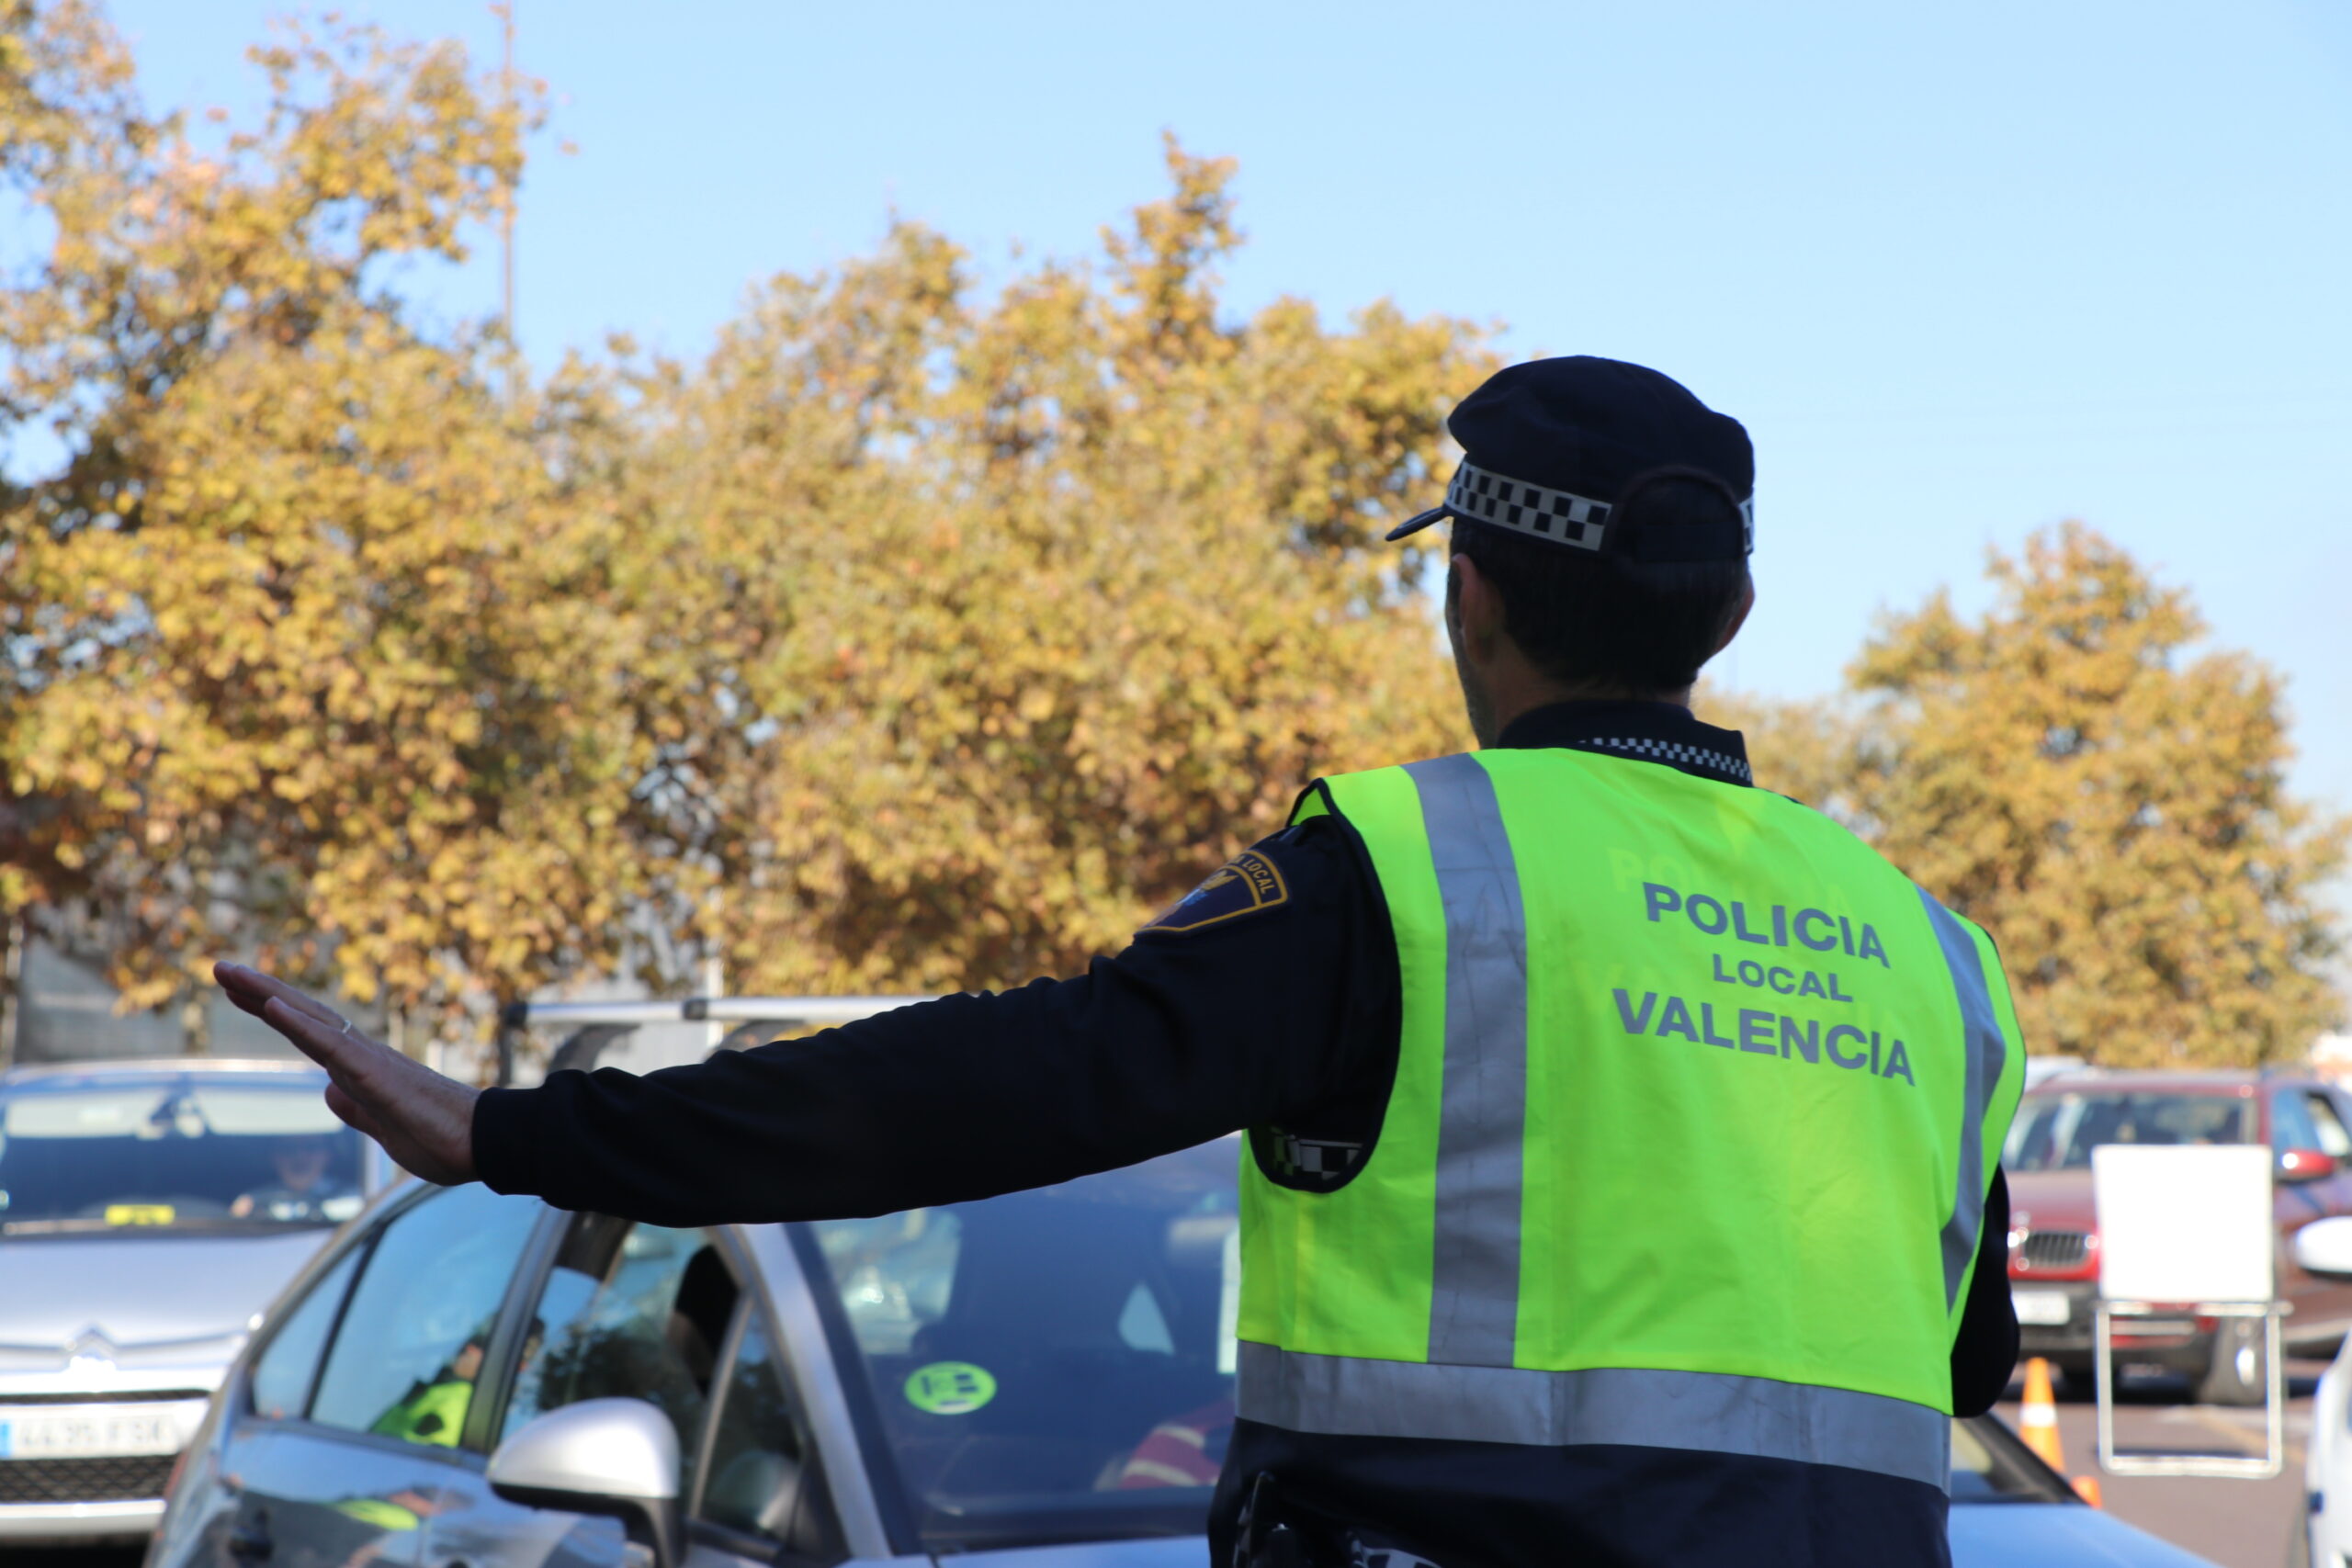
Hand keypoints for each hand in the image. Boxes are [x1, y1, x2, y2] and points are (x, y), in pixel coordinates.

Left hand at [214, 962, 479, 1185]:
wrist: (488, 1143)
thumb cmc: (446, 1138)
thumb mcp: (387, 1130)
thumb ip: (357, 1110)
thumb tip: (329, 1092)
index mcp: (364, 1071)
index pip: (311, 1034)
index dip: (276, 1012)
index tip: (242, 994)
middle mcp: (365, 1056)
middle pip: (305, 1016)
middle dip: (260, 992)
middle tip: (221, 968)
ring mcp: (370, 1062)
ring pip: (312, 1021)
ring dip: (268, 996)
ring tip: (230, 974)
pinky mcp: (377, 1076)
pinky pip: (331, 1045)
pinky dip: (298, 1024)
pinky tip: (270, 1006)